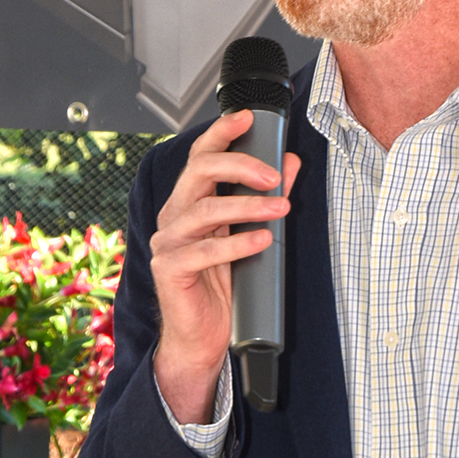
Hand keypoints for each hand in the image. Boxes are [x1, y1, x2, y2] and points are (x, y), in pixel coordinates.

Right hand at [150, 111, 300, 422]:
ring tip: (279, 209)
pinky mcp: (168, 269)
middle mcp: (174, 216)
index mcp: (190, 203)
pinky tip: (262, 240)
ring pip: (204, 211)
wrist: (202, 339)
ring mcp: (168, 242)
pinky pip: (203, 251)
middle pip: (199, 173)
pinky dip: (236, 244)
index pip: (200, 157)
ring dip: (247, 206)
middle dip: (240, 166)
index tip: (246, 118)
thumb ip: (265, 199)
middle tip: (275, 176)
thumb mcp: (250, 237)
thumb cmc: (223, 289)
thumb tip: (290, 163)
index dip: (221, 134)